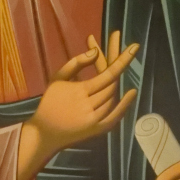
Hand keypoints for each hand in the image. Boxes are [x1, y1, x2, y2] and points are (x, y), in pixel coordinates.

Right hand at [16, 31, 137, 179]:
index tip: (134, 46)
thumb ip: (76, 63)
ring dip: (117, 81)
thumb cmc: (50, 102)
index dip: (122, 60)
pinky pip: (115, 117)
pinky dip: (125, 105)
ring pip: (114, 97)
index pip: (107, 73)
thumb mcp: (58, 78)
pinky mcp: (98, 130)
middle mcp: (90, 105)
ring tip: (120, 62)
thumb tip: (95, 51)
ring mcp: (95, 119)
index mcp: (80, 91)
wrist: (44, 133)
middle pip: (113, 83)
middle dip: (122, 64)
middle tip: (131, 48)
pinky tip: (132, 91)